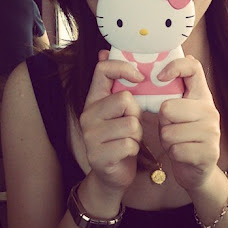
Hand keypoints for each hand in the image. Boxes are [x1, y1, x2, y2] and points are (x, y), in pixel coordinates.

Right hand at [79, 50, 143, 192]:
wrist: (112, 174)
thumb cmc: (120, 137)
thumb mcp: (119, 111)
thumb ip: (116, 86)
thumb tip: (103, 52)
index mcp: (94, 99)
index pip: (103, 69)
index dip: (124, 68)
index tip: (140, 78)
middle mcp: (88, 114)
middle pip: (124, 99)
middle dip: (136, 113)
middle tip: (130, 124)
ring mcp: (90, 136)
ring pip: (131, 124)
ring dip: (137, 134)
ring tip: (128, 140)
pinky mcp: (98, 156)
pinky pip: (129, 144)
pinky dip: (134, 149)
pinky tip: (125, 153)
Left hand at [157, 55, 220, 190]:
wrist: (198, 170)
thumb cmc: (182, 136)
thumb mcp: (177, 113)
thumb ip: (170, 96)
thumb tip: (158, 75)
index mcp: (202, 95)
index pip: (193, 67)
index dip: (175, 66)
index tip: (159, 77)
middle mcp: (210, 110)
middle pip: (167, 108)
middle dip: (163, 122)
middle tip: (172, 128)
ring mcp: (212, 131)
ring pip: (168, 132)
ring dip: (167, 141)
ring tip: (177, 142)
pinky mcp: (209, 152)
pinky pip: (175, 150)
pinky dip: (173, 154)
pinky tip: (182, 154)